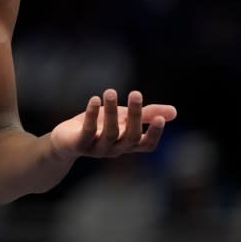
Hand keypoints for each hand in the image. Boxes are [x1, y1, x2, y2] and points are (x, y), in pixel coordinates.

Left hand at [50, 89, 176, 161]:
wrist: (66, 141)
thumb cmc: (99, 127)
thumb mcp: (124, 118)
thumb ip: (146, 114)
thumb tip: (174, 112)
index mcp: (128, 144)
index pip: (147, 145)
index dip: (154, 134)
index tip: (158, 117)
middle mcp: (116, 149)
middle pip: (130, 137)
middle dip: (135, 115)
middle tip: (136, 92)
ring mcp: (98, 149)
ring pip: (109, 133)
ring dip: (111, 111)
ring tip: (110, 92)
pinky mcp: (79, 145)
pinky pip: (87, 132)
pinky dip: (91, 115)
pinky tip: (94, 100)